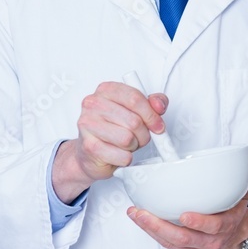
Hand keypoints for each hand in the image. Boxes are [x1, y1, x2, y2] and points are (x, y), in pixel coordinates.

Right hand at [52, 81, 168, 202]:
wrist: (91, 152)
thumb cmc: (114, 128)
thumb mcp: (136, 110)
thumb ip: (152, 103)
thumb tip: (159, 105)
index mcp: (106, 90)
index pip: (135, 98)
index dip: (151, 114)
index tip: (158, 125)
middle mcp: (93, 104)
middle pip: (133, 121)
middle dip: (144, 133)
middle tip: (140, 136)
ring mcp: (88, 125)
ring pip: (127, 139)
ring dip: (134, 145)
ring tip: (127, 144)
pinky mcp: (89, 146)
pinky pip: (122, 156)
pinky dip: (126, 158)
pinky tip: (118, 153)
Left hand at [127, 155, 247, 248]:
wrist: (235, 237)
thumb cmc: (235, 212)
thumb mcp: (247, 194)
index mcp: (225, 227)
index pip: (212, 227)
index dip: (199, 223)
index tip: (184, 214)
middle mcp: (209, 242)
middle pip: (183, 238)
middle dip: (159, 226)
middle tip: (142, 213)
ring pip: (170, 243)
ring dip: (150, 229)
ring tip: (135, 213)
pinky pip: (166, 245)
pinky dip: (152, 234)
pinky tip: (141, 220)